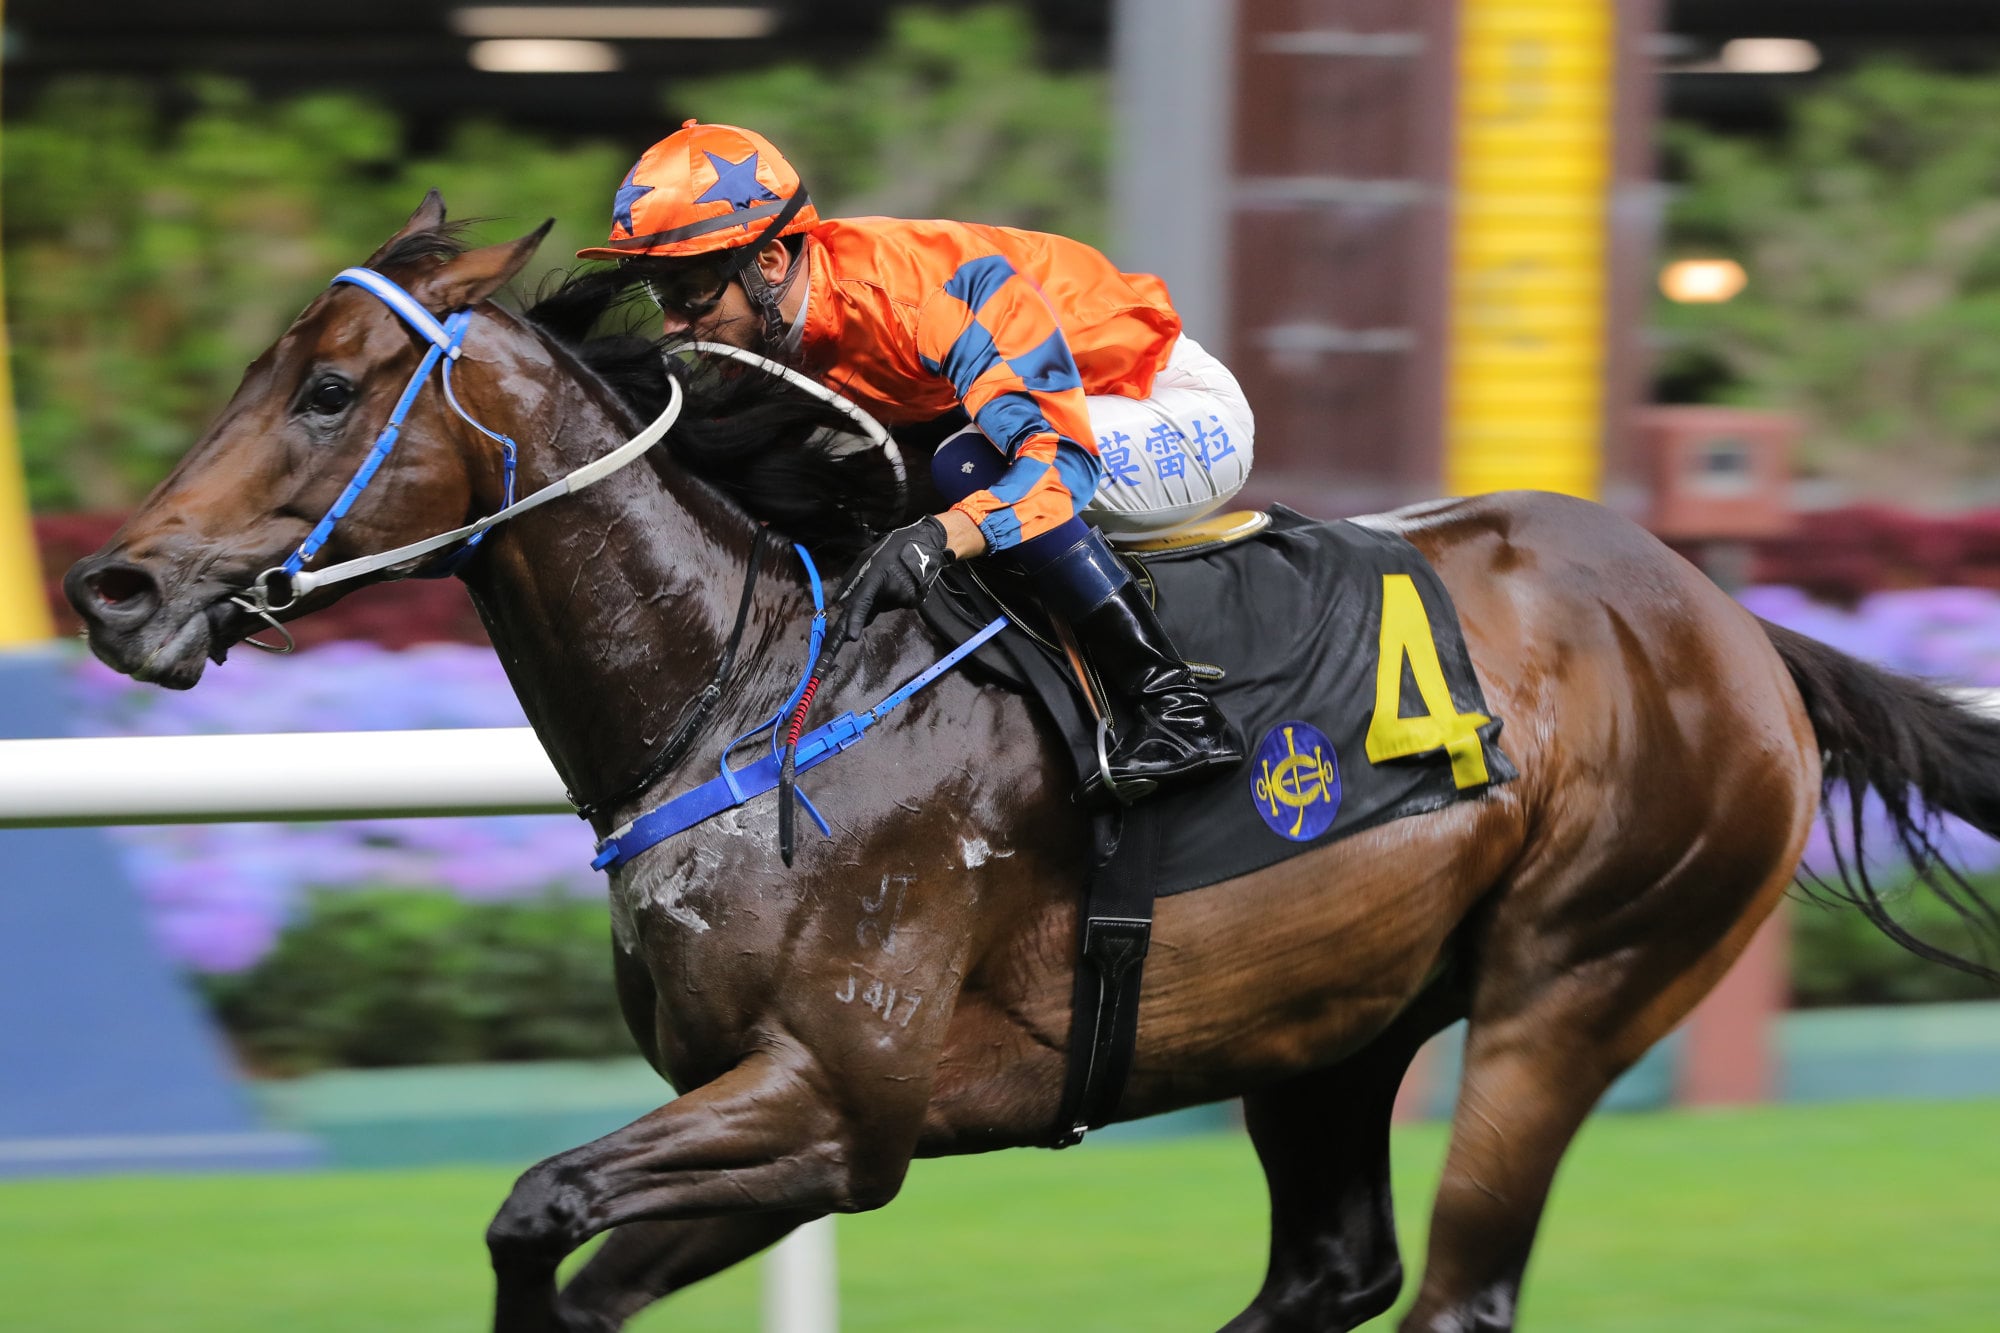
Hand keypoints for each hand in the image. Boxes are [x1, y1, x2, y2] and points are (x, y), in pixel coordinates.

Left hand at [833, 515, 955, 644]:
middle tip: (880, 578)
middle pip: (872, 607)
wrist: (924, 545)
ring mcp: (903, 597)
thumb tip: (837, 601)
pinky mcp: (913, 602)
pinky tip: (900, 582)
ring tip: (892, 576)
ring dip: (882, 597)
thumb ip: (851, 580)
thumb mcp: (866, 558)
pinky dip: (893, 597)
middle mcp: (890, 590)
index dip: (856, 619)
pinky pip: (894, 604)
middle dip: (869, 600)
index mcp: (876, 576)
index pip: (863, 601)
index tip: (851, 637)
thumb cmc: (890, 549)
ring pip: (883, 606)